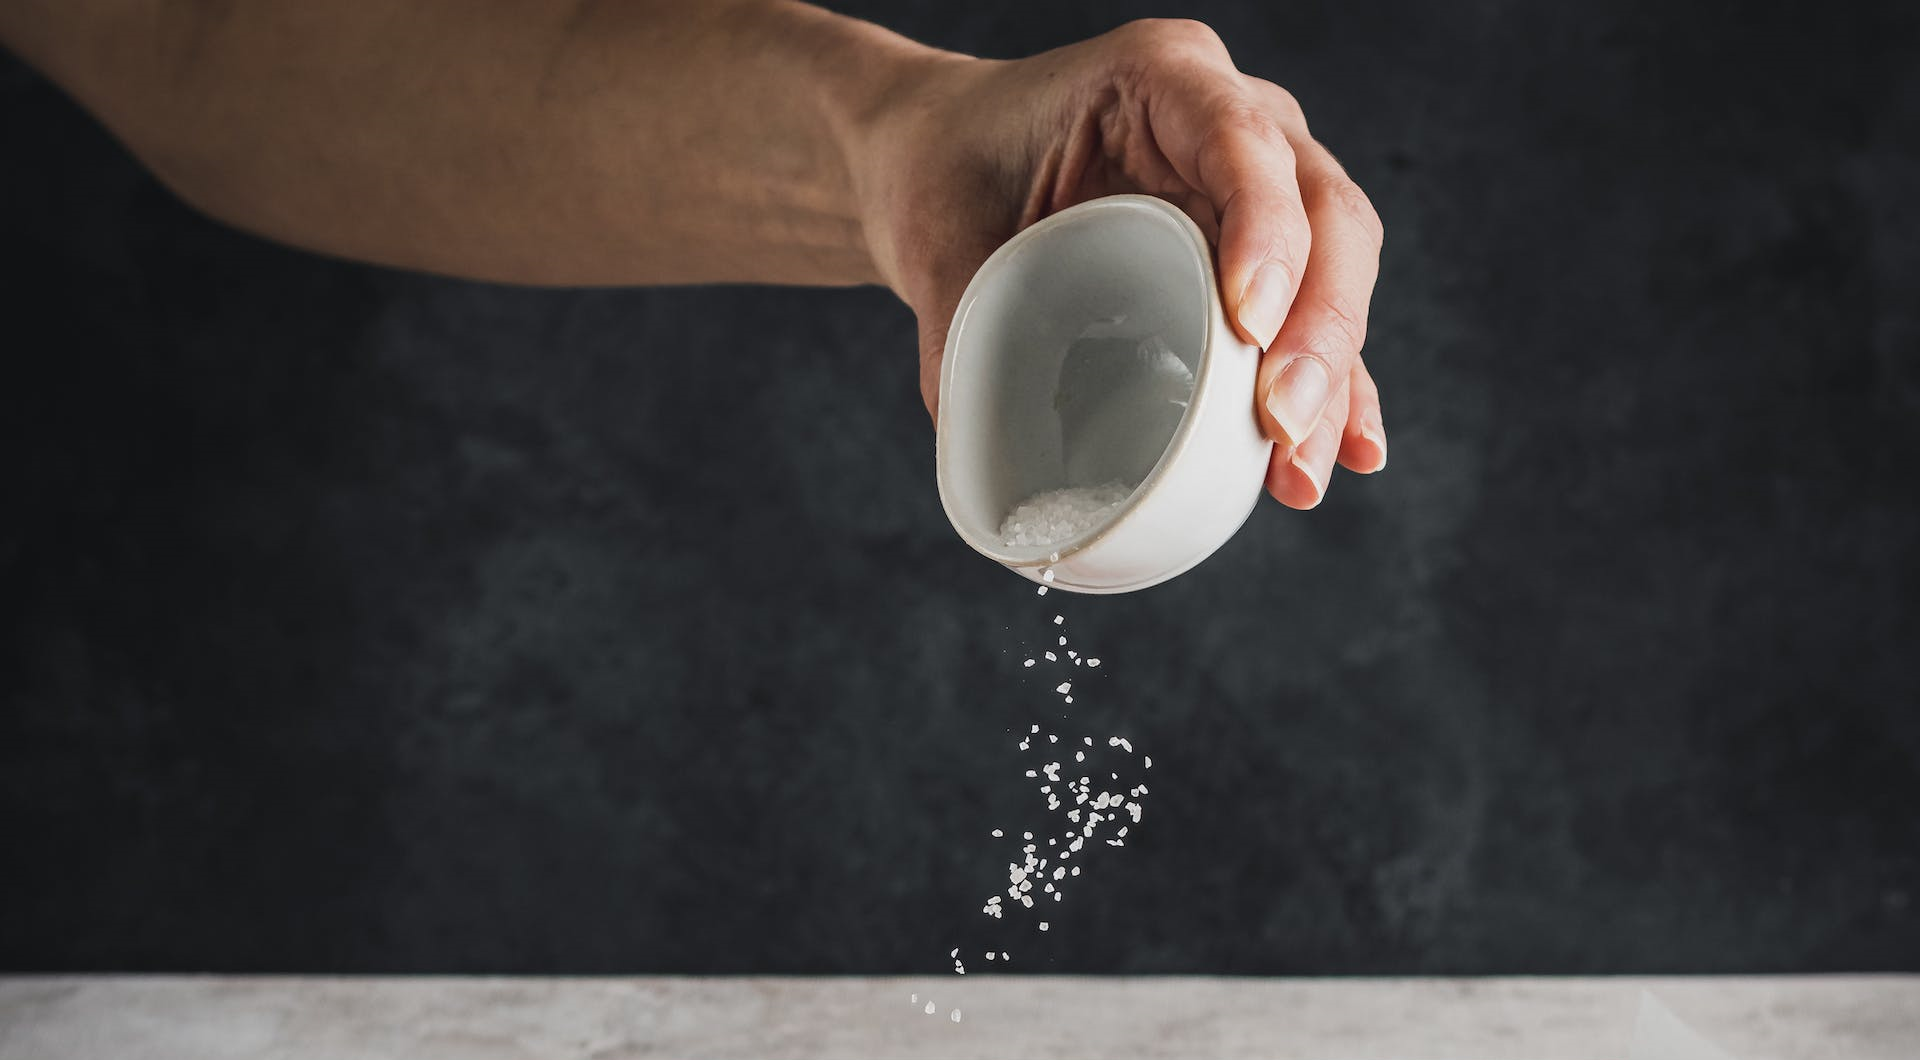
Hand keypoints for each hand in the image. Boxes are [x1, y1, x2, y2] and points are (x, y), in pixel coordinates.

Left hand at [854, 19, 1386, 508]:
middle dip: (1318, 324)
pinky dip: (1336, 386)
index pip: (1243, 143)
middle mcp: (1235, 119)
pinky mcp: (1265, 255)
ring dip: (1333, 375)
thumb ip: (955, 334)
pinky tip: (1349, 453)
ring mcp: (1264, 184)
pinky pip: (1317, 316)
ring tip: (1304, 469)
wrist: (946, 164)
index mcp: (1160, 76)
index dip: (1267, 232)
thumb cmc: (949, 175)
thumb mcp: (936, 239)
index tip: (1251, 324)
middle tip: (1283, 420)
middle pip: (1323, 210)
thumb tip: (978, 462)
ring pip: (1338, 268)